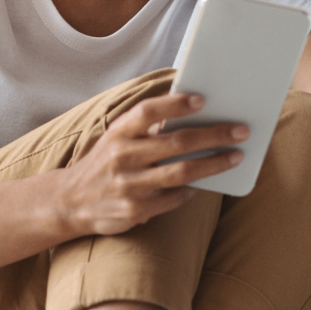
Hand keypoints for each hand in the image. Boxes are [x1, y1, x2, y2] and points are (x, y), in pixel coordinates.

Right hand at [53, 93, 247, 235]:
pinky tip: (204, 184)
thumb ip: (144, 128)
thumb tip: (191, 114)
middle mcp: (122, 156)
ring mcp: (128, 184)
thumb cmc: (104, 163)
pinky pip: (173, 199)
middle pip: (176, 142)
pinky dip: (191, 190)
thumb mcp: (115, 139)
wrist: (70, 201)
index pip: (148, 112)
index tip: (203, 99)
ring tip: (235, 157)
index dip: (175, 104)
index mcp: (118, 133)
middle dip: (214, 135)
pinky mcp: (134, 210)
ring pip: (181, 172)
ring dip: (213, 164)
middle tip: (241, 131)